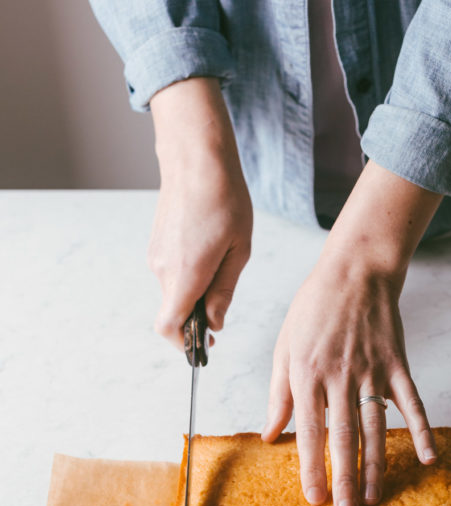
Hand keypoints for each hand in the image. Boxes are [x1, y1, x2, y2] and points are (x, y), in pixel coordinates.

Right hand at [147, 78, 252, 348]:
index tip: (202, 347)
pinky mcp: (157, 245)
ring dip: (194, 292)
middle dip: (195, 318)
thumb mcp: (238, 252)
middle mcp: (164, 270)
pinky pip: (172, 273)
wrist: (196, 159)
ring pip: (175, 291)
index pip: (169, 327)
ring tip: (221, 265)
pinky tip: (209, 252)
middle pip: (175, 311)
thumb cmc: (224, 201)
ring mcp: (156, 257)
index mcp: (186, 275)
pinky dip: (188, 275)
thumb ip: (224, 292)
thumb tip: (213, 323)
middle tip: (221, 311)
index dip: (183, 344)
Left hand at [262, 161, 442, 505]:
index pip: (310, 430)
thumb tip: (270, 435)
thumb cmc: (314, 309)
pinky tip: (429, 458)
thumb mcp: (284, 346)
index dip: (312, 467)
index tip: (315, 498)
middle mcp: (339, 376)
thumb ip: (279, 394)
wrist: (356, 269)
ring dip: (376, 466)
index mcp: (306, 374)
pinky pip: (412, 402)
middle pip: (344, 437)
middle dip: (345, 479)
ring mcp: (372, 371)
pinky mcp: (397, 364)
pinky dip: (422, 430)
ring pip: (376, 427)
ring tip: (376, 498)